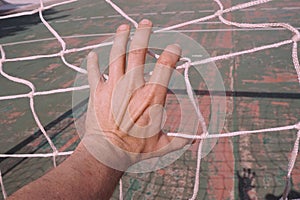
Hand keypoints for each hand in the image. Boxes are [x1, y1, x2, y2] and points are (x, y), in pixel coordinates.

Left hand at [83, 19, 189, 169]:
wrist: (107, 153)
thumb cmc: (136, 150)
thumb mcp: (162, 146)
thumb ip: (180, 140)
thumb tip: (196, 138)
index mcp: (152, 96)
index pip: (165, 65)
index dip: (172, 53)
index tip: (175, 48)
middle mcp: (132, 86)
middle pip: (139, 51)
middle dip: (144, 34)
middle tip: (147, 23)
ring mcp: (113, 86)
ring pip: (116, 54)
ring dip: (120, 38)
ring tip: (124, 27)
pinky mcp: (97, 91)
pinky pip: (93, 71)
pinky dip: (92, 62)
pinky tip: (92, 54)